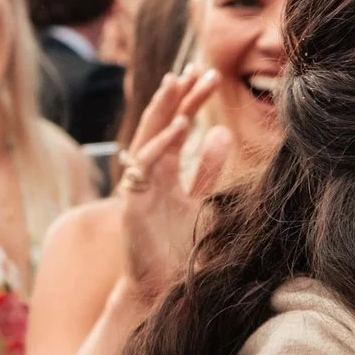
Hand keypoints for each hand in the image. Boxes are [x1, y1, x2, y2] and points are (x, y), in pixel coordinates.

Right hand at [119, 68, 230, 303]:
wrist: (162, 285)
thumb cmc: (177, 247)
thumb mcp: (201, 200)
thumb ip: (207, 169)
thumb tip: (221, 133)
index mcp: (165, 169)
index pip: (178, 125)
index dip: (192, 101)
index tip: (209, 76)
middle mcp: (149, 171)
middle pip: (163, 124)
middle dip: (179, 96)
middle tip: (198, 69)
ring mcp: (139, 184)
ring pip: (148, 137)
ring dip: (164, 110)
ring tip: (178, 83)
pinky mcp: (133, 201)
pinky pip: (144, 165)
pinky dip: (161, 145)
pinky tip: (179, 126)